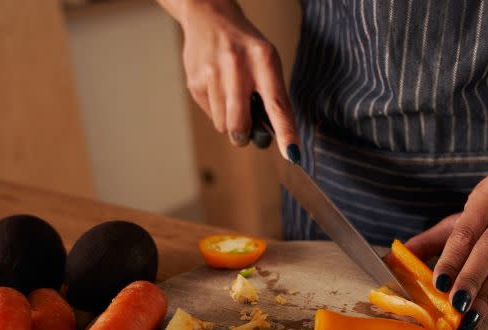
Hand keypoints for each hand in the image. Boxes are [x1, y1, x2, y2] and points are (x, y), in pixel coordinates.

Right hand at [177, 0, 298, 160]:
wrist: (208, 17)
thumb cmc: (244, 45)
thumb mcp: (266, 61)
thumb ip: (272, 94)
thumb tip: (275, 135)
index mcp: (263, 59)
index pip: (277, 103)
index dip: (285, 132)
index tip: (293, 153)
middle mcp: (237, 66)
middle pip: (239, 124)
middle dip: (243, 135)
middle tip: (245, 131)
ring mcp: (212, 73)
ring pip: (223, 124)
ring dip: (229, 120)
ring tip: (230, 96)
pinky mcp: (194, 81)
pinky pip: (209, 115)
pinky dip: (216, 110)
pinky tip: (217, 88)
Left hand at [404, 175, 487, 329]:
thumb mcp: (466, 219)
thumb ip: (433, 240)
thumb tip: (395, 259)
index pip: (466, 230)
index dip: (452, 258)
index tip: (438, 283)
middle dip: (472, 278)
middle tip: (455, 304)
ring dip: (487, 295)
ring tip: (469, 316)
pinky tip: (485, 311)